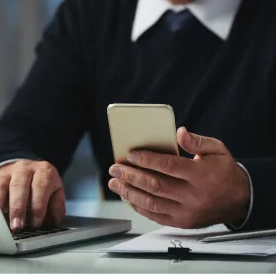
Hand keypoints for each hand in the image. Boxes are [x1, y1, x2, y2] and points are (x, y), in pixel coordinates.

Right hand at [0, 160, 64, 230]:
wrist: (26, 170)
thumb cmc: (42, 187)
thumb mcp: (55, 193)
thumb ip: (56, 207)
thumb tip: (53, 222)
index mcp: (44, 171)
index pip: (41, 186)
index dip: (38, 205)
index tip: (36, 222)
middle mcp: (25, 168)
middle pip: (20, 185)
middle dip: (18, 207)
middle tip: (17, 226)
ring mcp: (7, 172)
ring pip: (1, 185)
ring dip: (0, 205)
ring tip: (1, 223)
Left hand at [108, 127, 250, 228]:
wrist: (239, 200)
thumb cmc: (224, 171)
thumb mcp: (217, 150)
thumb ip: (197, 141)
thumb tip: (179, 132)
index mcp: (201, 175)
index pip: (168, 166)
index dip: (147, 160)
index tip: (130, 155)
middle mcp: (192, 195)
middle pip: (155, 185)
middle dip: (131, 176)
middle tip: (115, 169)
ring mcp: (186, 212)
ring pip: (152, 203)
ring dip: (129, 192)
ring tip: (115, 183)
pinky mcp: (182, 222)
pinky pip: (156, 216)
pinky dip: (139, 207)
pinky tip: (128, 197)